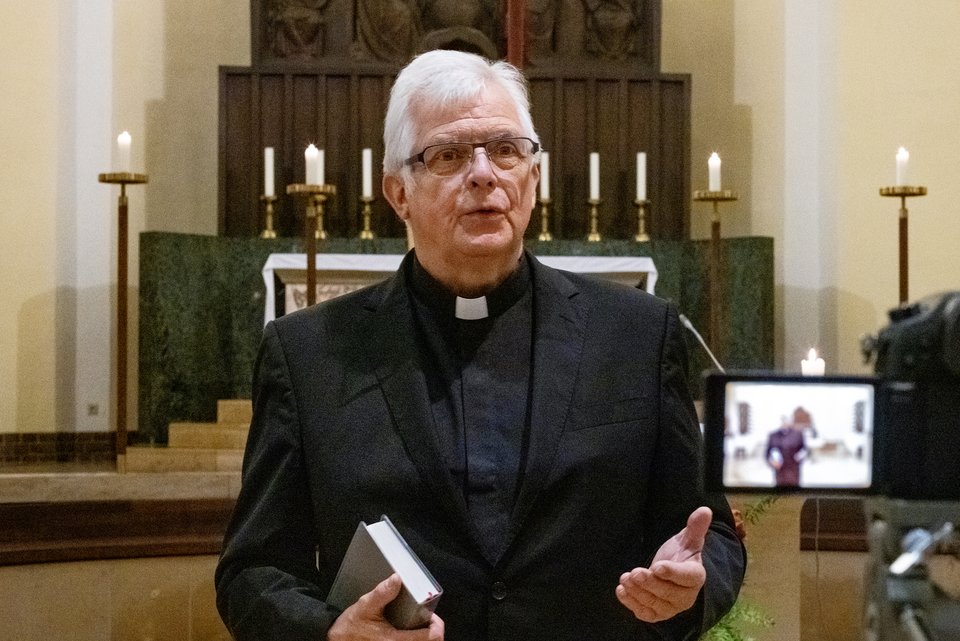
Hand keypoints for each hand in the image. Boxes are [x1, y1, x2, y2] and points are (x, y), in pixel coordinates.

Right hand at [327, 574, 443, 640]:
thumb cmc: (350, 628)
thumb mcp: (365, 606)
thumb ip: (382, 593)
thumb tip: (397, 578)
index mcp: (394, 640)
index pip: (431, 637)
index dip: (437, 625)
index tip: (433, 616)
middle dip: (431, 631)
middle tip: (426, 620)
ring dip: (423, 637)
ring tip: (418, 625)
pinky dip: (414, 639)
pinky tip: (407, 631)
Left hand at [615, 506, 710, 622]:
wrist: (670, 573)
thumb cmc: (680, 555)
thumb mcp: (687, 540)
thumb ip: (695, 527)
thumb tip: (705, 510)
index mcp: (695, 576)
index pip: (687, 577)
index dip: (673, 573)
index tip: (657, 566)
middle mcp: (685, 596)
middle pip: (668, 593)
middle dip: (650, 583)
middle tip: (635, 572)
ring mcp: (671, 608)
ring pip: (654, 604)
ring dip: (638, 592)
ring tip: (625, 578)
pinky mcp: (657, 614)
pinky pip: (645, 613)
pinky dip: (632, 603)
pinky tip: (621, 591)